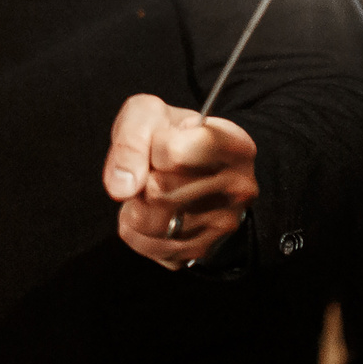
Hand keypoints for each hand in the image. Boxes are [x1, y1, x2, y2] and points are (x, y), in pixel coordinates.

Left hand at [102, 94, 258, 270]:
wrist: (187, 163)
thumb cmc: (170, 134)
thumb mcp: (149, 114)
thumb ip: (131, 138)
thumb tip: (123, 188)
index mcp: (235, 146)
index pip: (172, 154)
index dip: (152, 146)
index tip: (162, 143)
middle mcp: (239, 188)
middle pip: (159, 191)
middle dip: (142, 177)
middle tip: (154, 168)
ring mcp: (223, 224)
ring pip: (151, 222)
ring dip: (135, 204)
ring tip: (149, 188)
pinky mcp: (202, 249)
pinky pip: (147, 244)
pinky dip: (135, 228)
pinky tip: (148, 211)